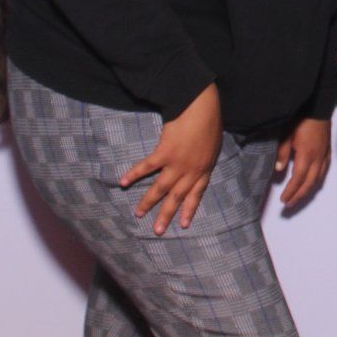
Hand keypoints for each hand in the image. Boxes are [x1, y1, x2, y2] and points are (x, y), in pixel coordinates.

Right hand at [119, 84, 223, 233]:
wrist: (202, 106)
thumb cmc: (210, 120)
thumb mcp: (213, 142)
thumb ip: (205, 155)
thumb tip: (200, 158)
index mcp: (204, 168)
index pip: (196, 194)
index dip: (189, 209)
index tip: (183, 225)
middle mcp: (191, 170)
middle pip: (177, 197)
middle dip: (166, 215)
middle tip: (157, 231)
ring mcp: (178, 163)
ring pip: (161, 188)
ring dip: (148, 202)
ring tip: (138, 213)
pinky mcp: (165, 153)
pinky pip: (147, 167)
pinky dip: (134, 174)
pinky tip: (123, 182)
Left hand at [275, 116, 331, 207]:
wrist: (318, 106)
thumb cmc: (301, 118)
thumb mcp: (286, 134)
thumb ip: (282, 152)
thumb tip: (279, 170)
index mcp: (306, 154)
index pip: (298, 179)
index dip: (291, 191)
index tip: (284, 200)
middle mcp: (318, 157)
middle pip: (309, 182)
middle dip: (299, 195)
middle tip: (289, 204)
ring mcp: (324, 154)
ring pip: (318, 178)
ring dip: (308, 189)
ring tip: (299, 196)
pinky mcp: (328, 150)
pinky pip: (324, 170)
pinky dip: (317, 179)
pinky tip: (313, 181)